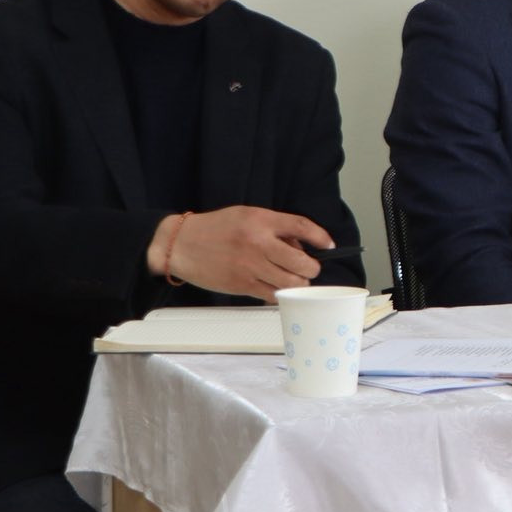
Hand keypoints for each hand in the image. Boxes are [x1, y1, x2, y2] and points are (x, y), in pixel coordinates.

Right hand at [149, 207, 333, 301]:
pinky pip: (273, 295)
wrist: (181, 245)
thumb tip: (300, 244)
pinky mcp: (243, 285)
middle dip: (312, 268)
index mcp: (261, 221)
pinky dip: (280, 294)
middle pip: (303, 262)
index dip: (321, 237)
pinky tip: (277, 288)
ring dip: (299, 283)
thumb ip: (274, 227)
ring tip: (294, 279)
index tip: (329, 245)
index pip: (302, 226)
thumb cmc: (215, 229)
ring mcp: (251, 266)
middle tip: (308, 268)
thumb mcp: (247, 215)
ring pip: (292, 283)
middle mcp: (259, 243)